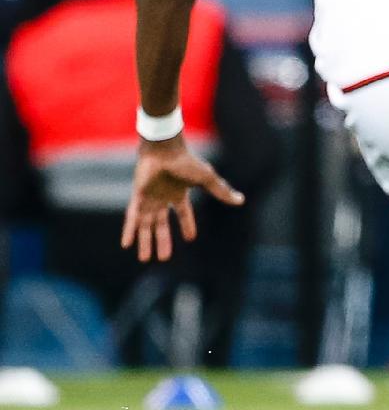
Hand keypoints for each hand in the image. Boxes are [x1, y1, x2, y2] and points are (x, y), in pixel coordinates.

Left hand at [120, 137, 244, 262]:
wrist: (165, 150)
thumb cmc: (187, 162)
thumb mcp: (207, 180)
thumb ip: (221, 191)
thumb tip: (241, 200)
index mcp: (179, 193)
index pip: (183, 213)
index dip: (187, 225)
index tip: (190, 239)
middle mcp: (163, 198)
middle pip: (162, 225)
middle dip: (163, 241)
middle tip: (164, 259)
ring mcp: (150, 198)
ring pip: (146, 225)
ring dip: (146, 242)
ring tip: (145, 259)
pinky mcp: (138, 197)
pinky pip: (132, 217)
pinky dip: (129, 231)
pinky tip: (126, 245)